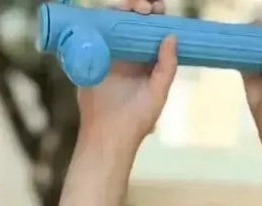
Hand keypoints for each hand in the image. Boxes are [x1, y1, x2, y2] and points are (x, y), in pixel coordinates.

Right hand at [77, 0, 177, 149]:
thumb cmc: (136, 120)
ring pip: (113, 23)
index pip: (151, 30)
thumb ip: (167, 66)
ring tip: (131, 8)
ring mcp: (108, 55)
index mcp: (146, 60)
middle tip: (145, 8)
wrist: (107, 136)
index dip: (156, 16)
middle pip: (132, 21)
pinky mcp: (90, 59)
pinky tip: (107, 15)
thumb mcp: (158, 93)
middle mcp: (127, 54)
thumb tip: (171, 36)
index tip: (158, 10)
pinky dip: (98, 20)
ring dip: (122, 9)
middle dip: (140, 7)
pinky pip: (93, 34)